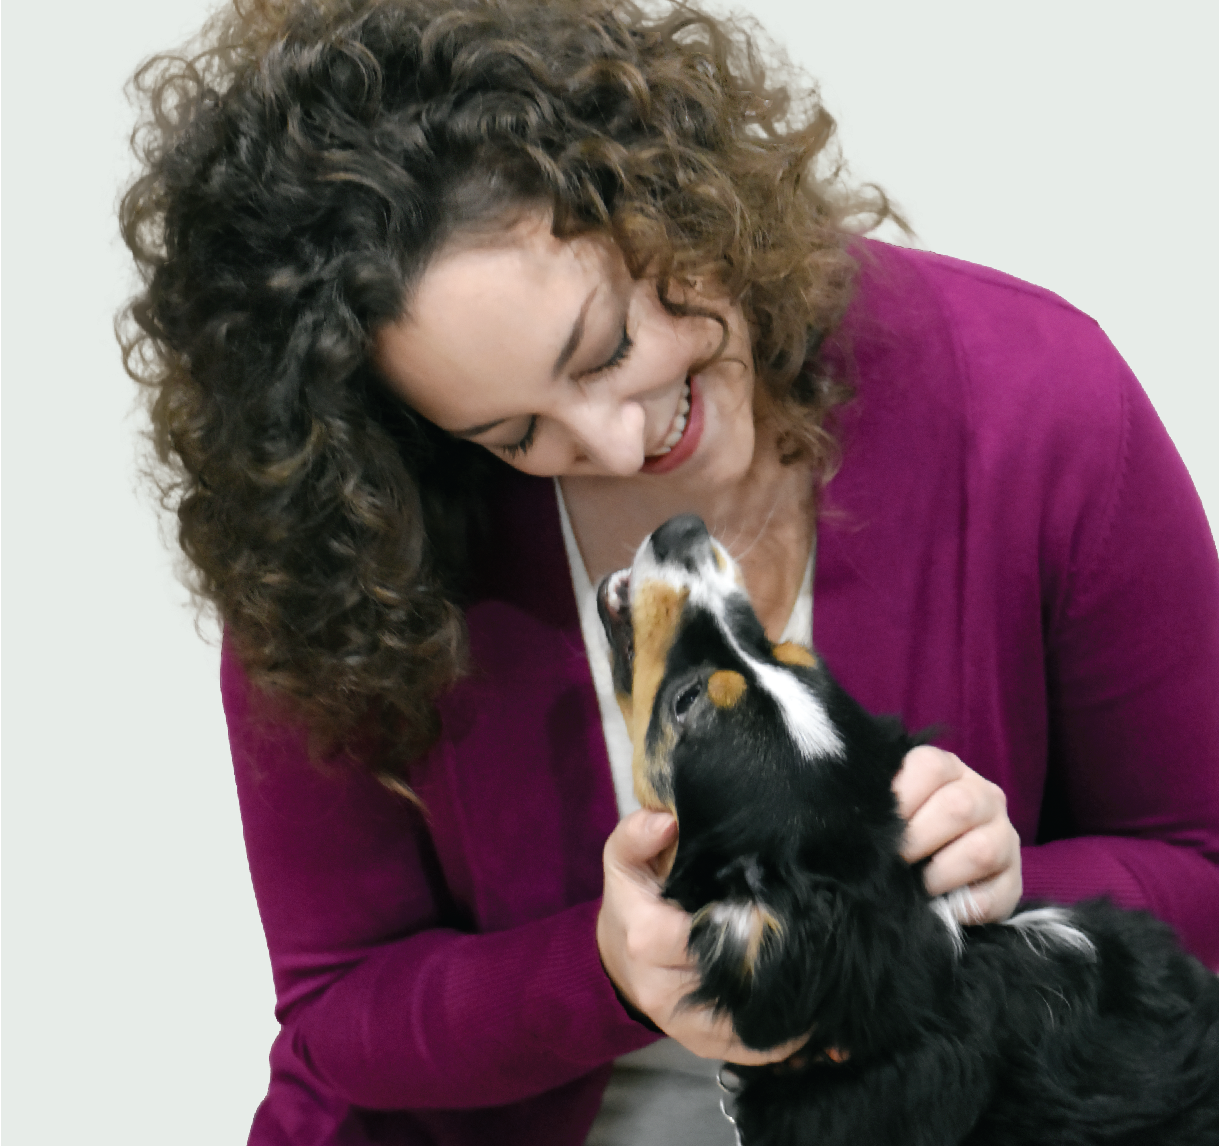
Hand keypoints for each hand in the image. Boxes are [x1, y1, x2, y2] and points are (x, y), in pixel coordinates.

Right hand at [597, 810, 807, 1063]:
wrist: (614, 955)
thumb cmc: (631, 900)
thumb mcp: (624, 858)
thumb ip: (638, 833)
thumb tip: (668, 820)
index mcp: (648, 938)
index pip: (710, 934)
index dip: (751, 922)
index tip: (783, 908)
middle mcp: (663, 988)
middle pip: (736, 979)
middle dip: (778, 963)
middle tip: (821, 944)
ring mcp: (681, 1023)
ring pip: (747, 1023)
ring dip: (789, 1008)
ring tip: (827, 986)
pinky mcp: (698, 1044)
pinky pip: (747, 1050)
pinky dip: (782, 1038)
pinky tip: (812, 1019)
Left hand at [892, 745, 1021, 922]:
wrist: (939, 867)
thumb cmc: (905, 829)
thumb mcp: (891, 806)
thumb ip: (877, 802)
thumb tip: (848, 818)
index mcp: (948, 769)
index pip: (930, 767)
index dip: (901, 798)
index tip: (879, 826)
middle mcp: (983, 795)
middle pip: (958, 807)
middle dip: (917, 840)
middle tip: (895, 860)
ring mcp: (1005, 836)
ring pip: (981, 851)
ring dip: (939, 876)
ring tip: (918, 886)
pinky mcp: (1016, 880)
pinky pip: (997, 895)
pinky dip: (964, 907)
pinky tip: (944, 907)